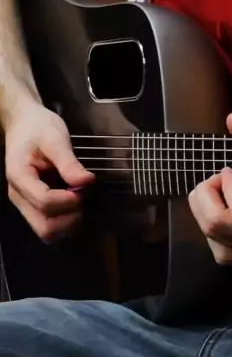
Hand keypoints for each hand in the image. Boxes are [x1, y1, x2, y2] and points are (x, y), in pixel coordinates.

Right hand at [5, 102, 94, 241]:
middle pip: (45, 227)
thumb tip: (86, 181)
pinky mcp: (32, 205)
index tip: (83, 186)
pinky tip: (73, 203)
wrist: (24, 124)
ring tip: (78, 200)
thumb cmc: (38, 127)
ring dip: (69, 223)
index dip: (69, 200)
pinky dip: (65, 221)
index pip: (45, 202)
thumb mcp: (55, 138)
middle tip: (81, 197)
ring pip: (47, 232)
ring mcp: (24, 203)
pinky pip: (48, 225)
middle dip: (70, 217)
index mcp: (20, 176)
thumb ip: (69, 162)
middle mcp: (18, 196)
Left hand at [188, 114, 231, 264]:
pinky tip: (221, 217)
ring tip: (215, 196)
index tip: (231, 169)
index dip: (227, 185)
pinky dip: (213, 236)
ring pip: (216, 241)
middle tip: (216, 180)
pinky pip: (225, 255)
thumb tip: (231, 119)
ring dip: (204, 213)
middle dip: (206, 197)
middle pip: (219, 225)